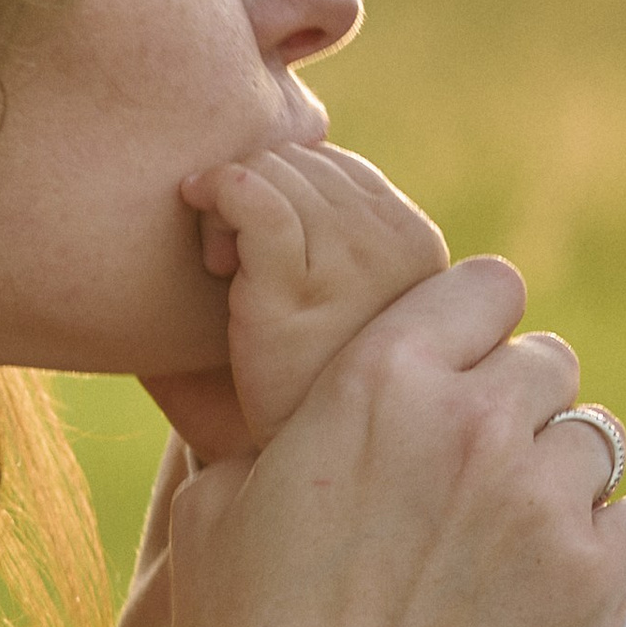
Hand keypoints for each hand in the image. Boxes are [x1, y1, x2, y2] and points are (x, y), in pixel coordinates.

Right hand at [167, 254, 625, 626]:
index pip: (489, 285)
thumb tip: (283, 384)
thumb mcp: (219, 508)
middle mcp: (474, 421)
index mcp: (379, 379)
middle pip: (549, 362)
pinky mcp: (601, 583)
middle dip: (517, 410)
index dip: (477, 328)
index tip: (458, 375)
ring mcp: (545, 501)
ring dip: (565, 481)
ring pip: (599, 440)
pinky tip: (576, 582)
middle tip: (477, 481)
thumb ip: (275, 419)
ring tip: (514, 544)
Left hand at [181, 143, 449, 439]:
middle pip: (304, 161)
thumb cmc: (301, 399)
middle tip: (228, 262)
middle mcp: (401, 248)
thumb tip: (280, 143)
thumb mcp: (339, 307)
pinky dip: (216, 198)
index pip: (340, 169)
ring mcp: (355, 266)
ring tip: (222, 270)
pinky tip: (207, 251)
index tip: (257, 252)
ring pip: (274, 170)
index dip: (286, 193)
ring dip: (230, 204)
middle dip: (256, 193)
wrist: (291, 484)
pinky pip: (251, 197)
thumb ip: (331, 239)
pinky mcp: (299, 287)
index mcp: (418, 249)